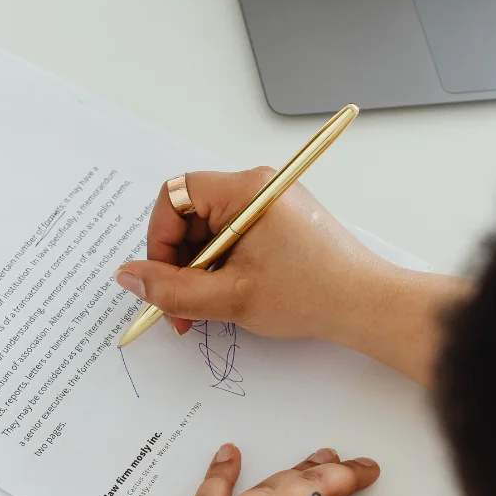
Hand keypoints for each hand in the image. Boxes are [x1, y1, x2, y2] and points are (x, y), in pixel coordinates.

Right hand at [114, 169, 469, 385]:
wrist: (367, 306)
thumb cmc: (311, 294)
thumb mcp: (229, 298)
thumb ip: (170, 289)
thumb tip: (128, 276)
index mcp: (246, 190)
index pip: (175, 196)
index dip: (159, 239)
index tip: (161, 277)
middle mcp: (256, 188)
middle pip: (188, 216)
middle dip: (177, 262)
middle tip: (180, 305)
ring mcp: (267, 205)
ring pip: (206, 232)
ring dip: (197, 271)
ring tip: (208, 307)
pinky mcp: (275, 223)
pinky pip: (228, 239)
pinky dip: (218, 268)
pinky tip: (225, 297)